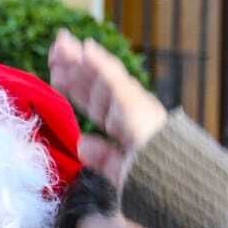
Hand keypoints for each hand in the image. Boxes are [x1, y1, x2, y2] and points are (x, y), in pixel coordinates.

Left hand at [48, 30, 168, 188]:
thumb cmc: (152, 180)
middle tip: (54, 48)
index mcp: (125, 123)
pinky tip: (86, 49)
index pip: (95, 100)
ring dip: (81, 58)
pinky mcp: (136, 105)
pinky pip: (115, 81)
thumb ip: (103, 157)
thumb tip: (83, 145)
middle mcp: (131, 108)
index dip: (75, 85)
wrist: (174, 184)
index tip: (54, 74)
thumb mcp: (120, 171)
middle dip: (74, 65)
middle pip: (97, 82)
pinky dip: (100, 64)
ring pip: (103, 75)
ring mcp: (135, 104)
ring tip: (62, 43)